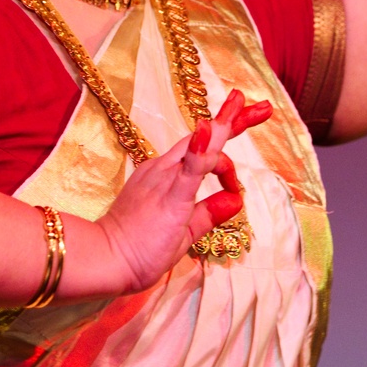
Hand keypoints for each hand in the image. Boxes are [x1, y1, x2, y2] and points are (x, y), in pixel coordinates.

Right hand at [91, 89, 270, 293]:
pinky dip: (202, 149)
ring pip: (202, 145)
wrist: (105, 259)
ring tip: (254, 109)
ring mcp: (165, 179)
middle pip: (203, 136)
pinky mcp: (170, 196)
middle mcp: (164, 170)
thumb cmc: (137, 249)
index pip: (199, 151)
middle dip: (233, 119)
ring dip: (229, 126)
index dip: (223, 144)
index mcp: (165, 176)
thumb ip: (208, 214)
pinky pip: (190, 168)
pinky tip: (211, 129)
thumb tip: (236, 200)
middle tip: (262, 107)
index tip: (243, 148)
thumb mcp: (184, 231)